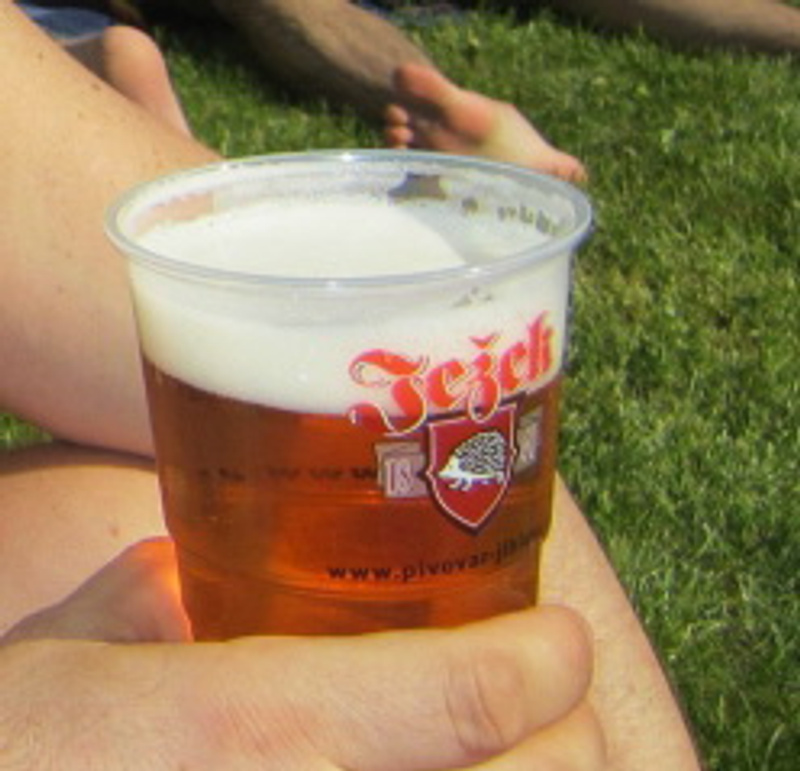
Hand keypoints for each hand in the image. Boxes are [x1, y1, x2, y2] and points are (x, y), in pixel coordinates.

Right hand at [1, 540, 604, 768]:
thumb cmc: (8, 750)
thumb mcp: (50, 660)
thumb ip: (134, 600)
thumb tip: (177, 573)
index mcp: (252, 730)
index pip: (468, 694)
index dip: (544, 658)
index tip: (561, 636)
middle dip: (571, 737)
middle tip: (549, 702)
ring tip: (516, 756)